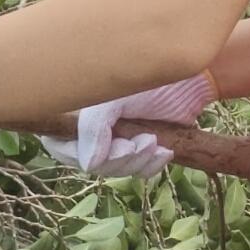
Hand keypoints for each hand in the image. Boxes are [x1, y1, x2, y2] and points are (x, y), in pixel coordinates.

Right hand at [43, 73, 212, 181]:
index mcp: (76, 113)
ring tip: (155, 141)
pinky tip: (165, 151)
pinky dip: (152, 166)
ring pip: (116, 170)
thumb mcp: (113, 98)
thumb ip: (94, 128)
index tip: (117, 144)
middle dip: (120, 159)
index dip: (86, 154)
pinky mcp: (140, 150)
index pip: (63, 147)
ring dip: (138, 162)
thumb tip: (89, 166)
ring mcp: (116, 141)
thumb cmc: (146, 78)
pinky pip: (139, 172)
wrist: (187, 77)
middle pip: (92, 164)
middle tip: (145, 141)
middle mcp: (92, 130)